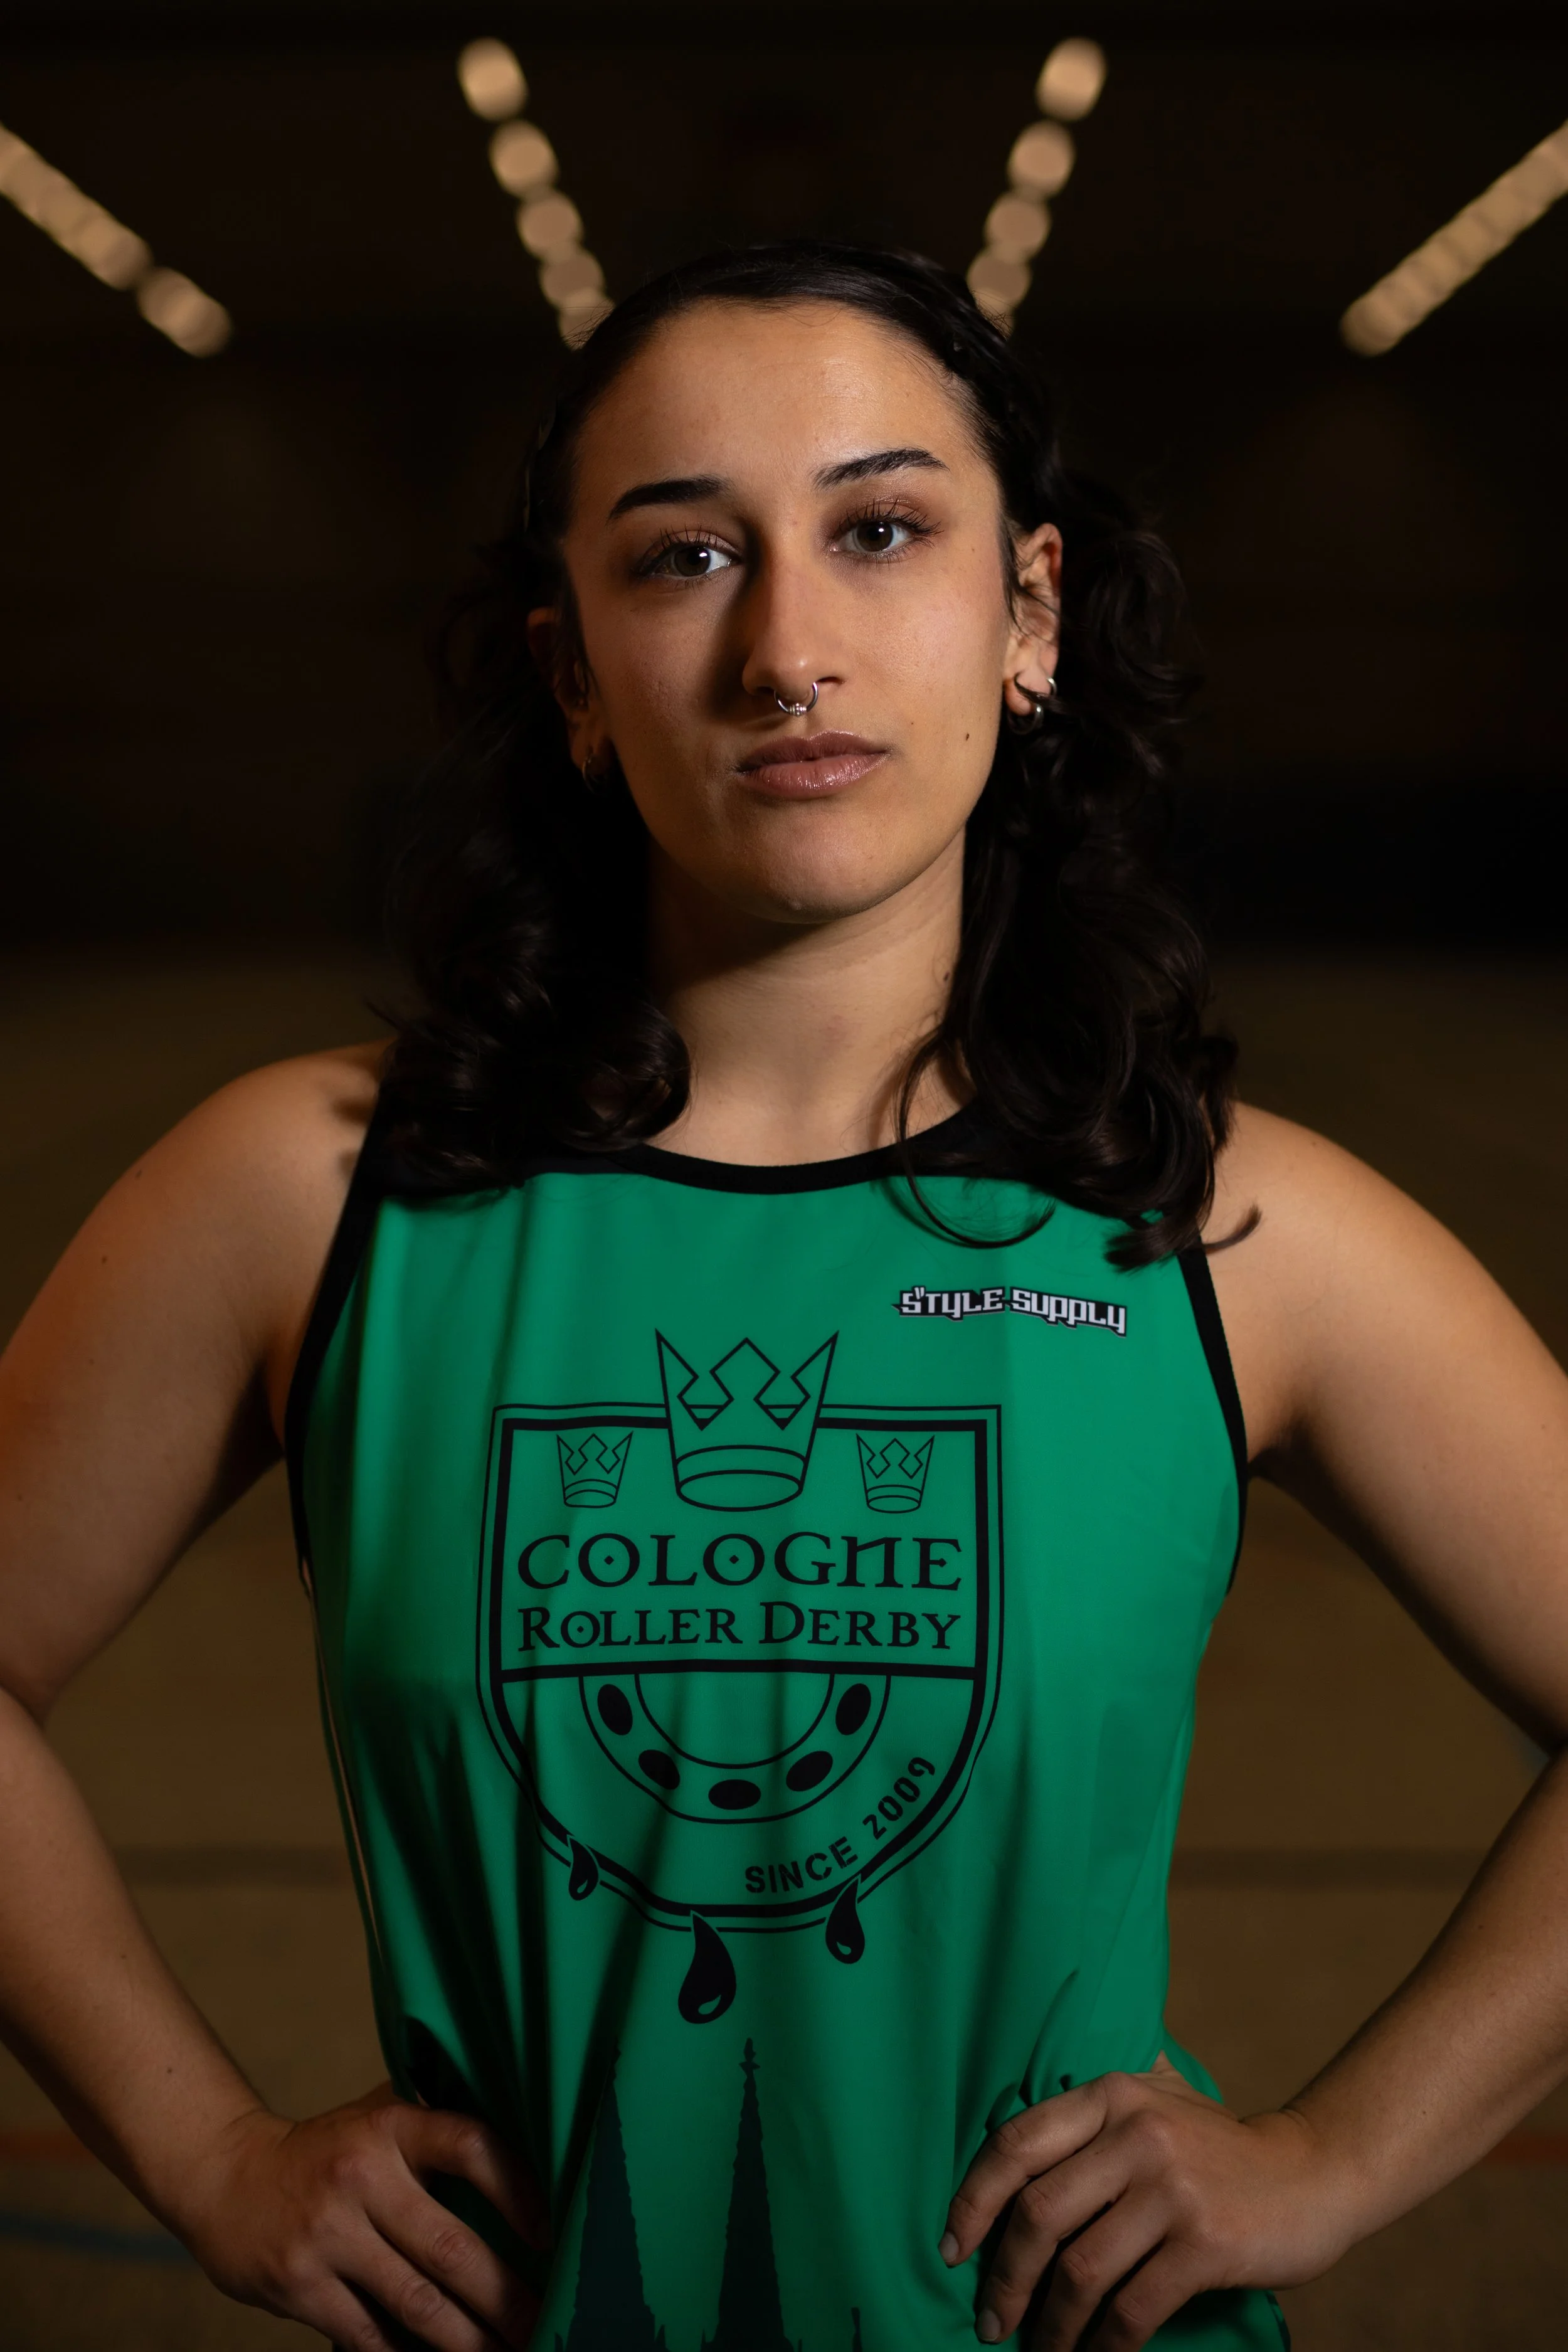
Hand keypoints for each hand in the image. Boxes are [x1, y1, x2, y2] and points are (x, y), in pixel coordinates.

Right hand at [174, 2082, 549, 2350]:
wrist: (226, 2176)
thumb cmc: (325, 2152)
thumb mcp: (377, 2119)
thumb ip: (434, 2132)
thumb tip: (522, 2164)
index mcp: (391, 2126)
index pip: (470, 2146)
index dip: (519, 2190)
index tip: (551, 2234)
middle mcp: (362, 2175)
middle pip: (450, 2247)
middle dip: (504, 2296)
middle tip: (543, 2323)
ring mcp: (328, 2233)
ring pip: (415, 2302)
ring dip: (466, 2340)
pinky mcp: (300, 2283)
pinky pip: (367, 2333)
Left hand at [941, 2055, 1354, 2348]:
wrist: (1312, 2174)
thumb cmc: (1216, 2153)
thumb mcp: (1151, 2109)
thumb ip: (1089, 2126)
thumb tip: (1004, 2184)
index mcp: (1111, 2094)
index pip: (1016, 2141)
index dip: (973, 2199)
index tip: (951, 2248)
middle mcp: (1136, 2132)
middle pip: (1038, 2213)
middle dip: (1003, 2278)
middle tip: (991, 2321)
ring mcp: (1171, 2187)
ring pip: (1080, 2270)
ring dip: (1050, 2325)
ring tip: (1039, 2351)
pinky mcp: (1205, 2242)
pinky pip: (1131, 2309)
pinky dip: (1103, 2347)